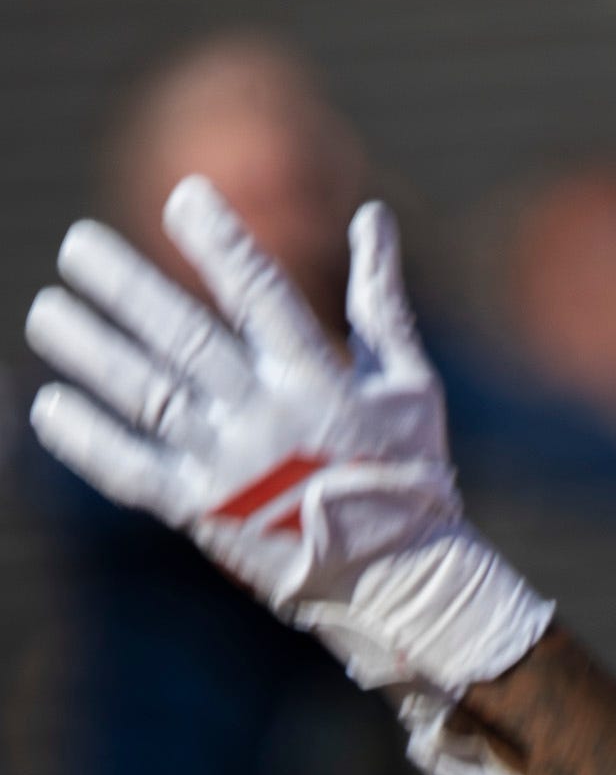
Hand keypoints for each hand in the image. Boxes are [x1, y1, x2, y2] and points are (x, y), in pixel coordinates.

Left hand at [26, 178, 552, 690]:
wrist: (397, 578)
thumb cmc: (408, 470)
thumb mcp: (410, 381)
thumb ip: (381, 299)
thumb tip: (373, 214)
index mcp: (320, 382)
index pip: (263, 295)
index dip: (222, 243)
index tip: (184, 196)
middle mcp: (267, 419)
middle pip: (184, 339)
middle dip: (127, 287)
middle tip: (76, 244)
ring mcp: (228, 468)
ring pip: (145, 395)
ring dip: (91, 351)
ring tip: (46, 310)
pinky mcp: (199, 512)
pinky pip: (129, 470)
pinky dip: (85, 440)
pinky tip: (48, 404)